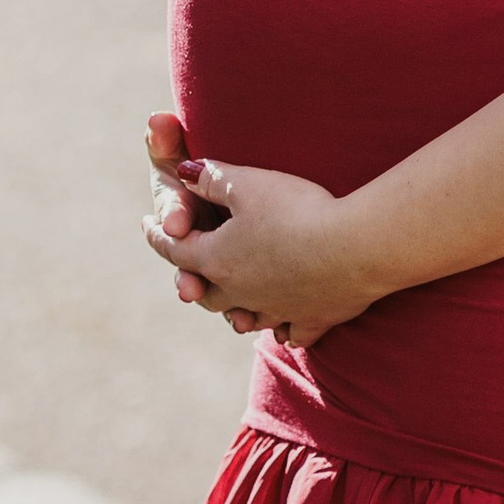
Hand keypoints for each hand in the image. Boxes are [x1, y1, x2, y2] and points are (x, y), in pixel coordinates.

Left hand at [140, 115, 372, 345]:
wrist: (355, 248)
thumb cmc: (296, 210)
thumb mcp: (245, 183)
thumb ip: (210, 177)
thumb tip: (181, 172)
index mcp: (217, 259)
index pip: (175, 250)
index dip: (157, 235)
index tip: (148, 226)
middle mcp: (241, 293)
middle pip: (206, 292)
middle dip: (193, 279)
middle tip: (188, 271)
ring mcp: (278, 310)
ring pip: (247, 316)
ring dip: (237, 310)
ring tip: (234, 307)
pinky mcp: (314, 319)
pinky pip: (291, 332)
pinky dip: (283, 329)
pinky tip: (284, 329)